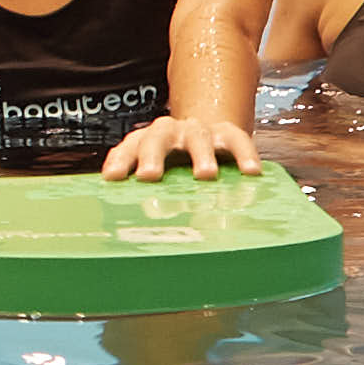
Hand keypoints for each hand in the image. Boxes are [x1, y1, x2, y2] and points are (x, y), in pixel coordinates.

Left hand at [98, 111, 260, 179]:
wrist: (205, 133)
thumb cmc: (174, 164)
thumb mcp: (156, 174)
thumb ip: (142, 194)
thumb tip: (125, 233)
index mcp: (146, 141)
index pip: (130, 147)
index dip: (120, 160)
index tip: (112, 177)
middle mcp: (170, 132)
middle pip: (157, 137)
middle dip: (152, 156)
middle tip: (150, 176)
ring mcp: (199, 130)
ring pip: (198, 137)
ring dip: (200, 155)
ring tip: (205, 175)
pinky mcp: (227, 133)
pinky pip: (236, 140)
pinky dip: (244, 154)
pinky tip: (250, 172)